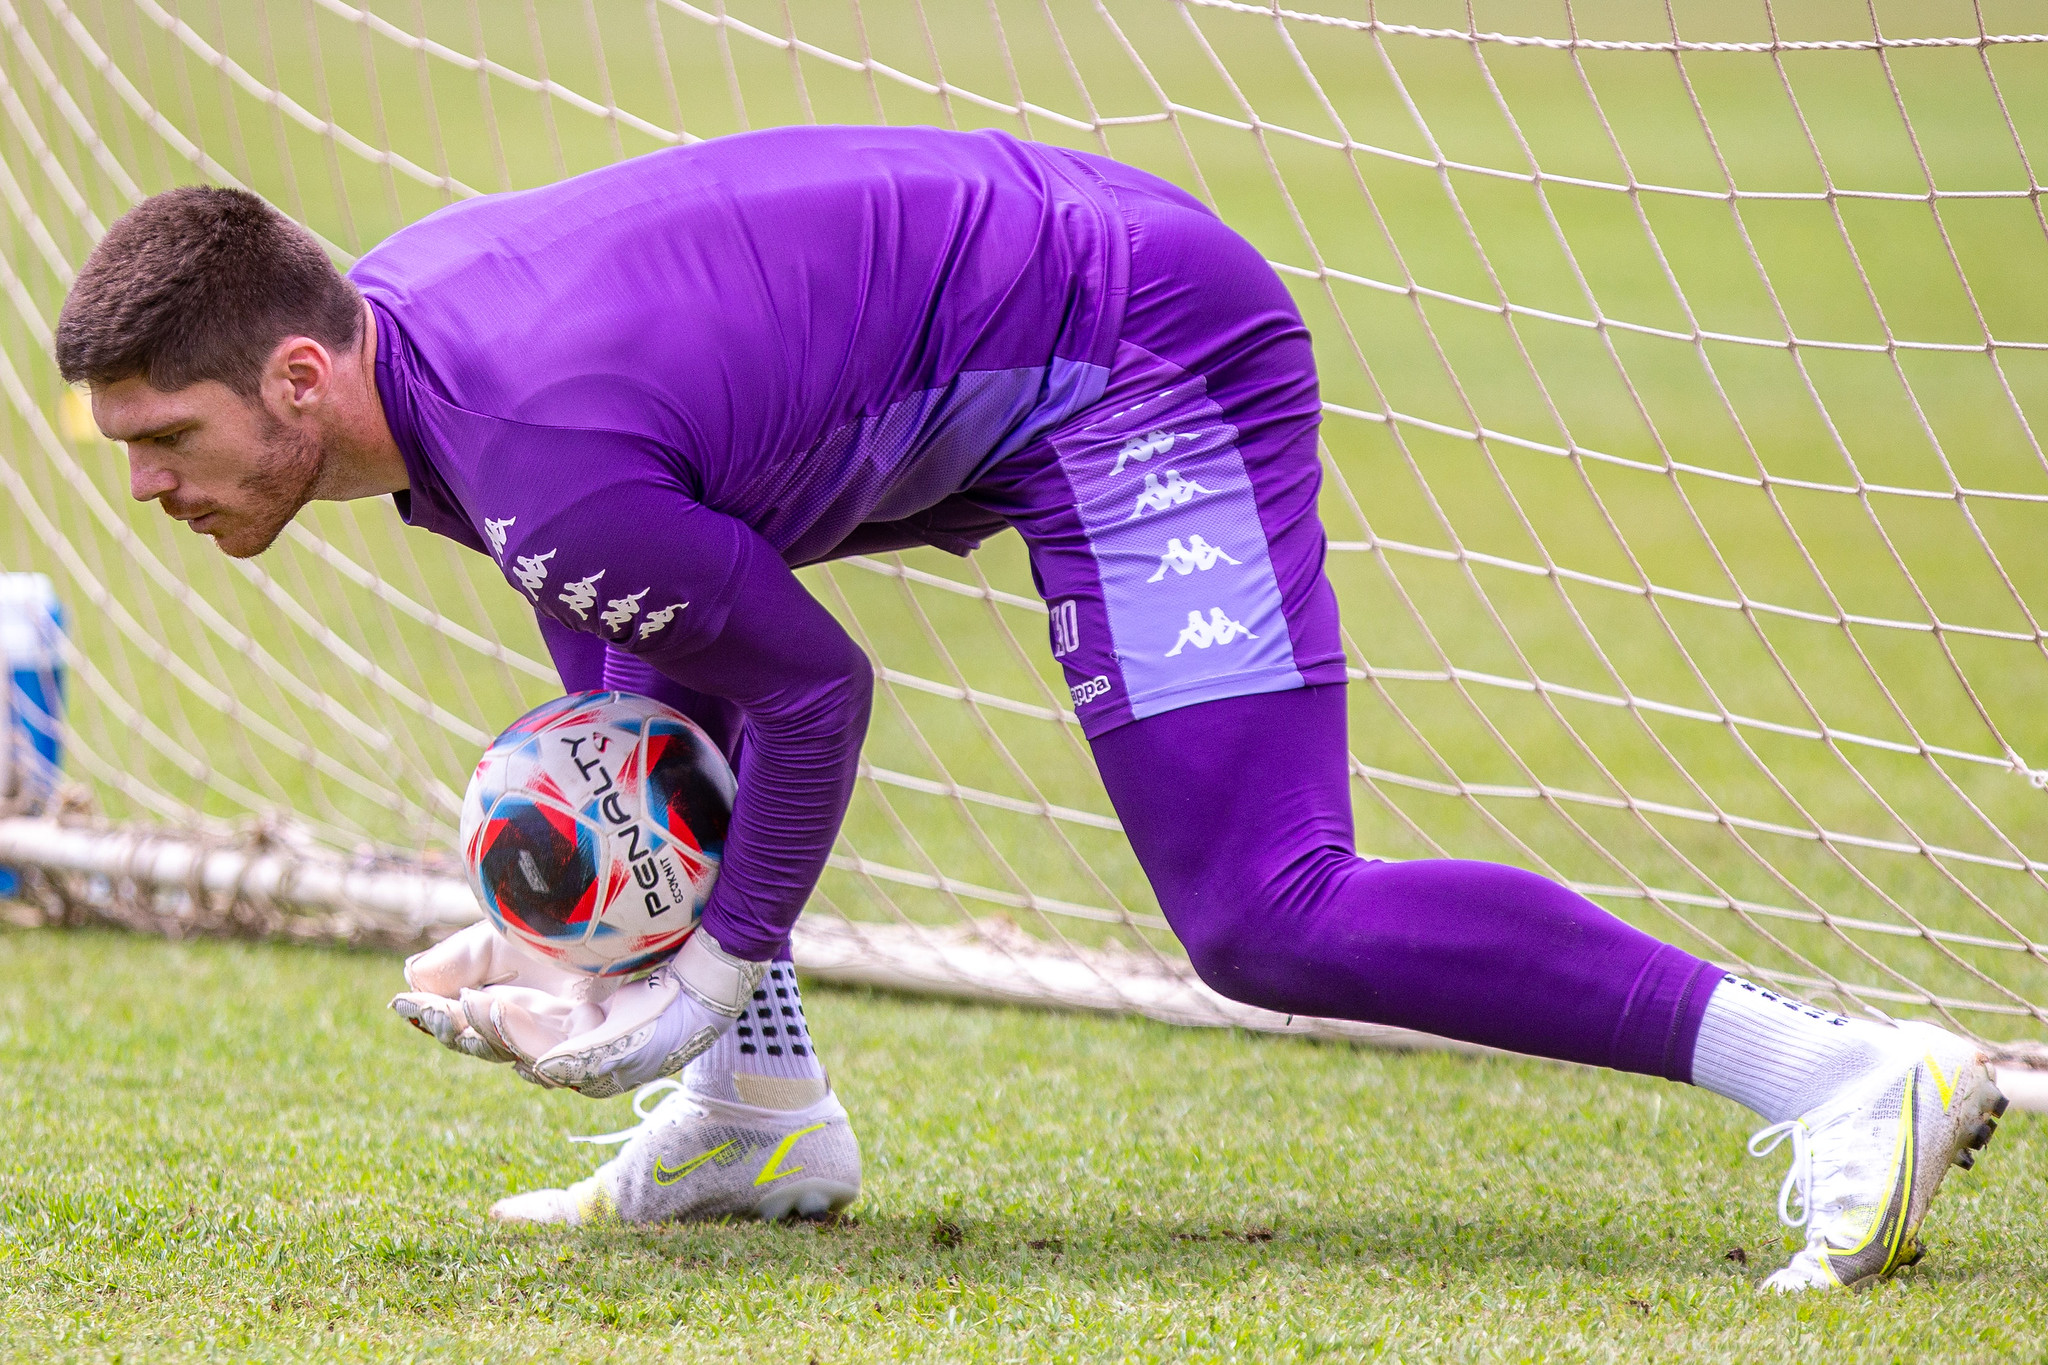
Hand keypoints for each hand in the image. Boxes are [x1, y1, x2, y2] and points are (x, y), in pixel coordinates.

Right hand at [391, 923, 769, 1098]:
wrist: (697, 910)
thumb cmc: (616, 922)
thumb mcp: (527, 935)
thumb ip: (472, 957)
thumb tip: (411, 980)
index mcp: (540, 1015)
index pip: (480, 1028)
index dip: (440, 1021)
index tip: (402, 1003)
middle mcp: (567, 1040)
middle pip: (504, 1050)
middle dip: (462, 1034)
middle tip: (427, 1010)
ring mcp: (604, 1051)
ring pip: (539, 1059)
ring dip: (500, 1037)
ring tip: (469, 1008)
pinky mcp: (639, 1051)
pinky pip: (586, 1058)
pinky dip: (547, 1043)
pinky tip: (522, 1016)